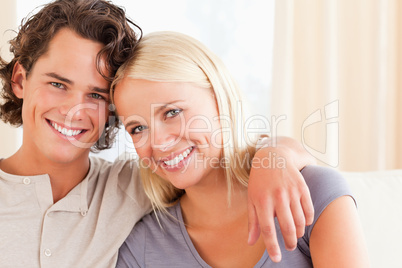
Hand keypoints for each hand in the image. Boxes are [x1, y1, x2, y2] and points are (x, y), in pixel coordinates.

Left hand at [247, 140, 314, 261]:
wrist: (273, 157)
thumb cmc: (259, 182)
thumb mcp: (251, 199)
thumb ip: (253, 221)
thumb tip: (250, 242)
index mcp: (262, 201)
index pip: (268, 229)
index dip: (273, 246)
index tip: (277, 258)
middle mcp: (277, 196)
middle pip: (287, 227)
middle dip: (289, 242)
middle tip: (289, 247)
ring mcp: (291, 191)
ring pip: (300, 221)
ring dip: (299, 232)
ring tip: (295, 235)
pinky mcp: (302, 187)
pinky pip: (309, 210)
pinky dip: (308, 220)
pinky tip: (304, 223)